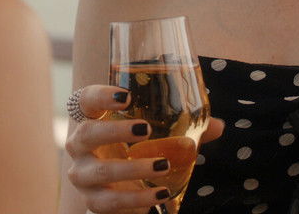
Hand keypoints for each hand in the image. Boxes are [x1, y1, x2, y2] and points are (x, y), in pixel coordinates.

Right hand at [64, 85, 223, 213]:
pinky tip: (160, 195)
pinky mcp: (92, 202)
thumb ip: (182, 128)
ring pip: (100, 171)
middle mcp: (79, 146)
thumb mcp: (152, 137)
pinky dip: (137, 199)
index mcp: (90, 120)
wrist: (112, 189)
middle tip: (145, 129)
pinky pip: (110, 202)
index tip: (126, 96)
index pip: (84, 100)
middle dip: (115, 131)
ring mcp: (82, 175)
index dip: (100, 96)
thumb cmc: (132, 151)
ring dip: (132, 169)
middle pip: (86, 133)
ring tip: (163, 165)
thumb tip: (219, 126)